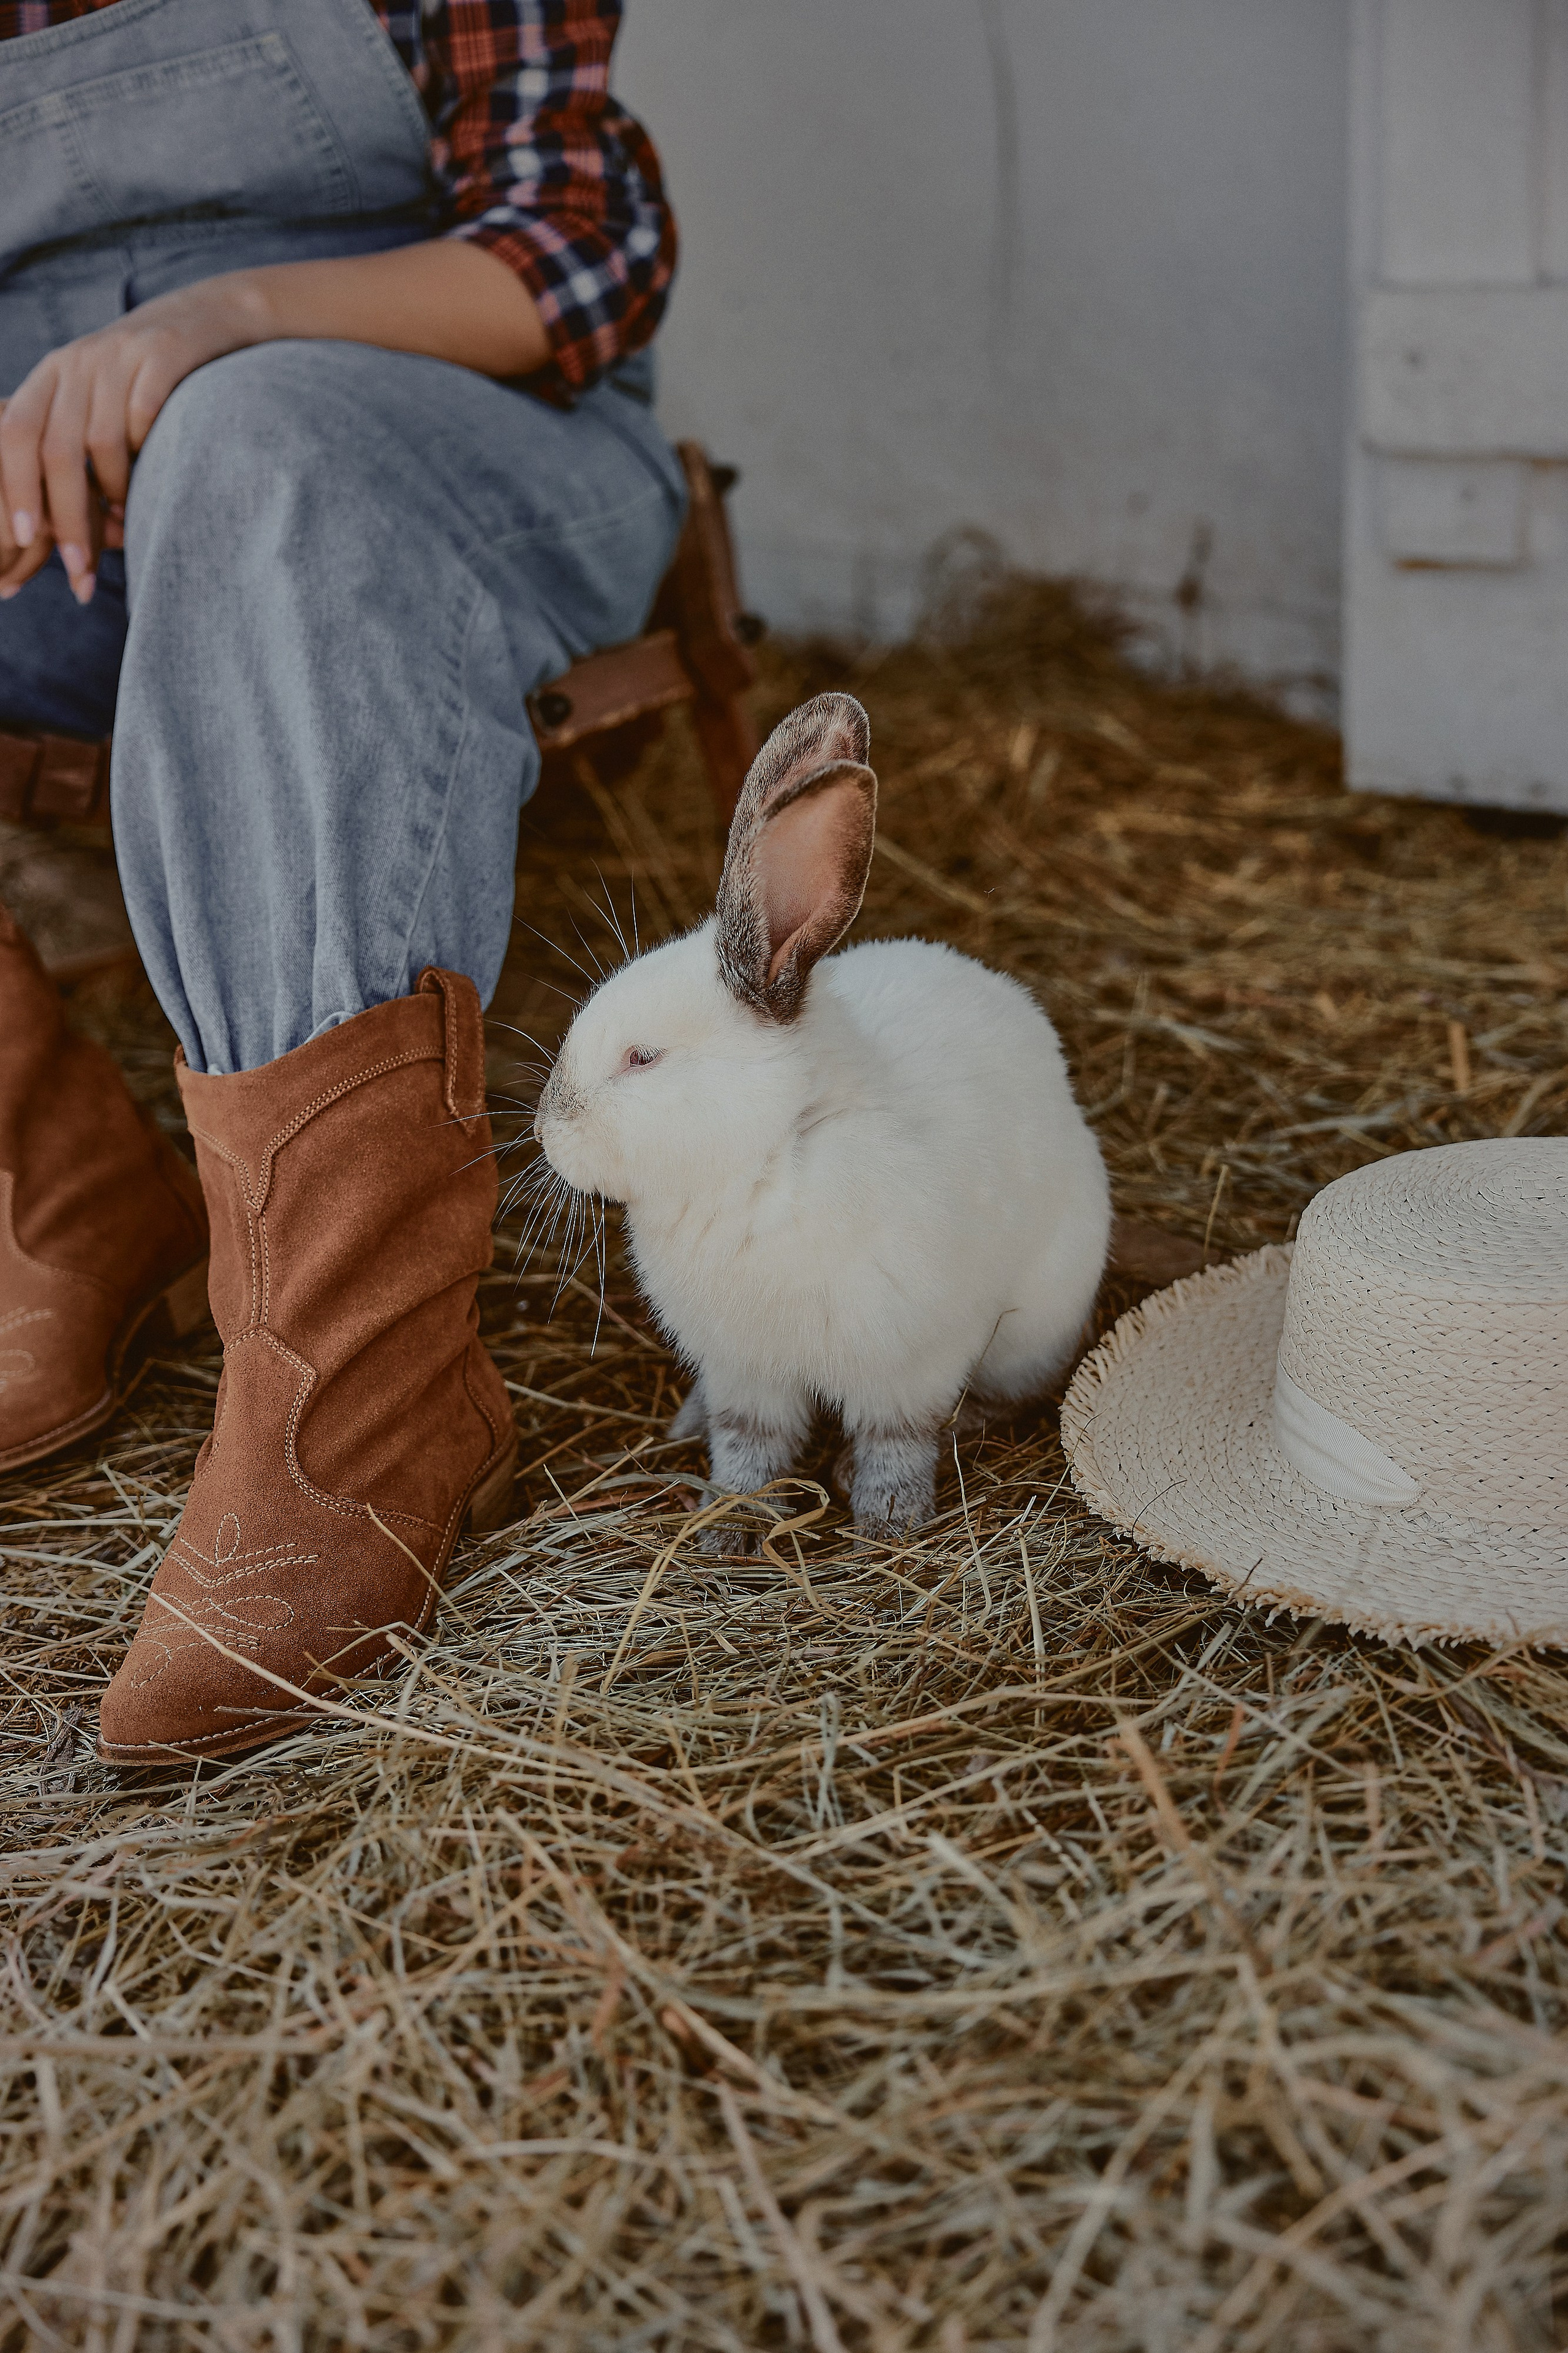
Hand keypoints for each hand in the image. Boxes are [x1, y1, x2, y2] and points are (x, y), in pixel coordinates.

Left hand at [0, 277, 263, 605]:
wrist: (211, 316)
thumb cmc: (148, 383)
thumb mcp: (97, 403)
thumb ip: (73, 453)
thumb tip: (54, 535)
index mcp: (51, 376)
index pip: (16, 434)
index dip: (15, 489)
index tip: (24, 540)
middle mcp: (78, 362)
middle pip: (56, 449)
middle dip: (67, 516)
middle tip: (79, 567)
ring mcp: (121, 355)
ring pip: (102, 441)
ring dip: (114, 494)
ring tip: (127, 522)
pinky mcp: (165, 353)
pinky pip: (147, 416)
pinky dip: (150, 456)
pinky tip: (158, 482)